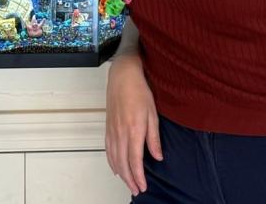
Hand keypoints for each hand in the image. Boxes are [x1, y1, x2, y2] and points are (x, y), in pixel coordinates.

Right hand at [105, 53, 162, 195]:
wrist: (123, 75)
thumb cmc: (139, 91)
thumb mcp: (153, 113)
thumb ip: (154, 138)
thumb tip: (157, 156)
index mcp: (134, 130)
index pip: (135, 160)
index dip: (138, 176)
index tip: (143, 187)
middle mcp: (121, 133)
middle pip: (123, 163)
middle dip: (130, 179)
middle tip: (137, 190)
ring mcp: (112, 130)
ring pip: (114, 158)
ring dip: (121, 173)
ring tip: (128, 183)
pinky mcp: (108, 126)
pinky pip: (108, 148)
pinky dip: (111, 161)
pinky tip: (116, 167)